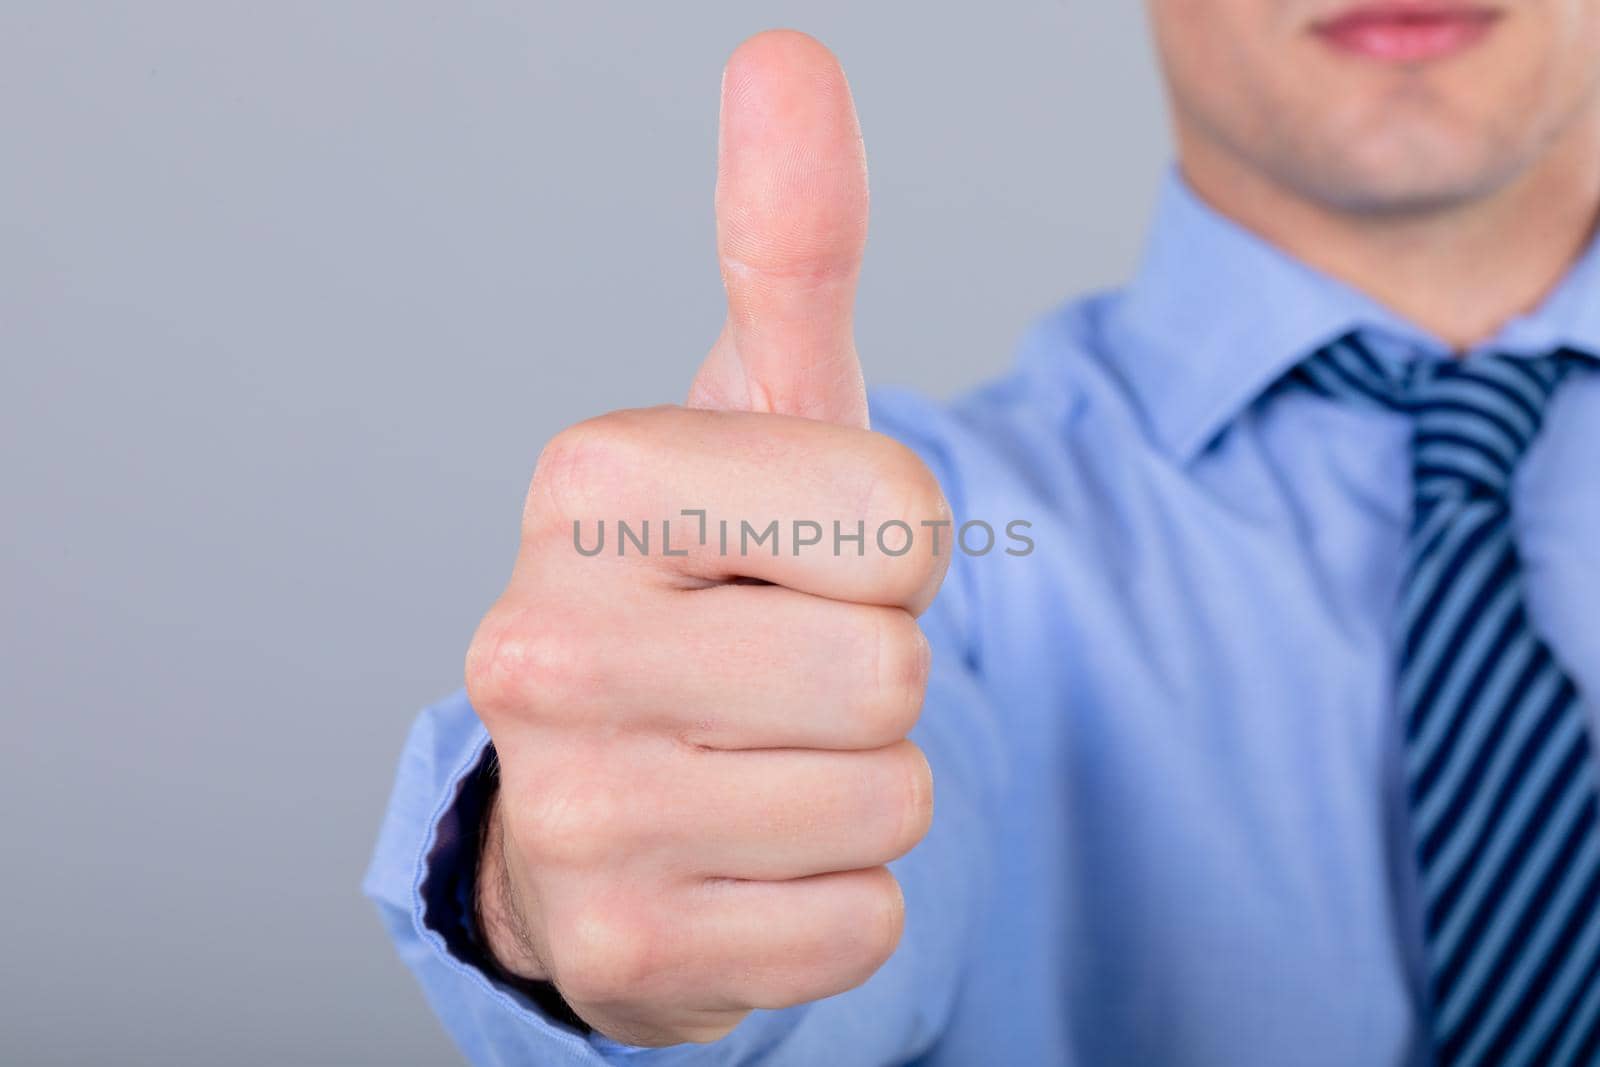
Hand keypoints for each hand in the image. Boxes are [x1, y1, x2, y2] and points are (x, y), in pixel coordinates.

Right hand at [466, 30, 950, 1045]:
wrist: (610, 780)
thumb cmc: (708, 583)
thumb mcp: (756, 414)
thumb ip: (788, 245)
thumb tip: (785, 58)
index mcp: (586, 484)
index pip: (904, 517)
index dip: (894, 546)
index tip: (805, 558)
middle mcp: (537, 647)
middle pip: (893, 673)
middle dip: (874, 674)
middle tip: (774, 668)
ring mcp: (570, 813)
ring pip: (888, 803)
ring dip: (863, 784)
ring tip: (758, 755)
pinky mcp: (621, 951)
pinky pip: (863, 924)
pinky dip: (837, 893)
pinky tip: (746, 850)